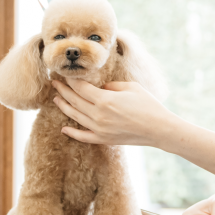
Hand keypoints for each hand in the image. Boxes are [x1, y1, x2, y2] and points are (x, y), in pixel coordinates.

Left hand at [51, 78, 175, 146]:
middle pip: (74, 100)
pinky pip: (83, 136)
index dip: (71, 80)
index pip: (80, 88)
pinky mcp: (104, 139)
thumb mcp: (131, 87)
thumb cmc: (148, 105)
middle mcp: (98, 115)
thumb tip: (100, 88)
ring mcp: (99, 129)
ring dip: (63, 106)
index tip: (66, 74)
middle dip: (62, 90)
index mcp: (105, 99)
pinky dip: (72, 133)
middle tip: (54, 83)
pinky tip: (64, 129)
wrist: (159, 128)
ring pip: (75, 116)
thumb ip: (111, 85)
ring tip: (56, 99)